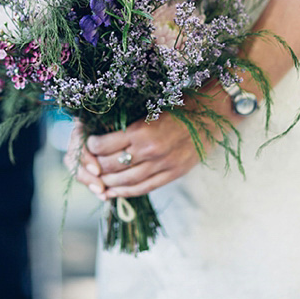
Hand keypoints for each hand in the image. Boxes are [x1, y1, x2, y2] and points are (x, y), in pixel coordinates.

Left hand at [67, 84, 236, 198]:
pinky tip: (114, 192)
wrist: (210, 115)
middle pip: (112, 166)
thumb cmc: (178, 106)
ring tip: (98, 181)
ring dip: (108, 183)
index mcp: (142, 130)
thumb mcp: (150, 109)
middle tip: (89, 165)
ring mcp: (162, 165)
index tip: (89, 144)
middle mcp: (150, 150)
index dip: (92, 147)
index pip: (105, 145)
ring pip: (126, 181)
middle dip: (96, 167)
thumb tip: (103, 134)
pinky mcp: (172, 174)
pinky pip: (144, 188)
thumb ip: (129, 125)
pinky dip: (126, 192)